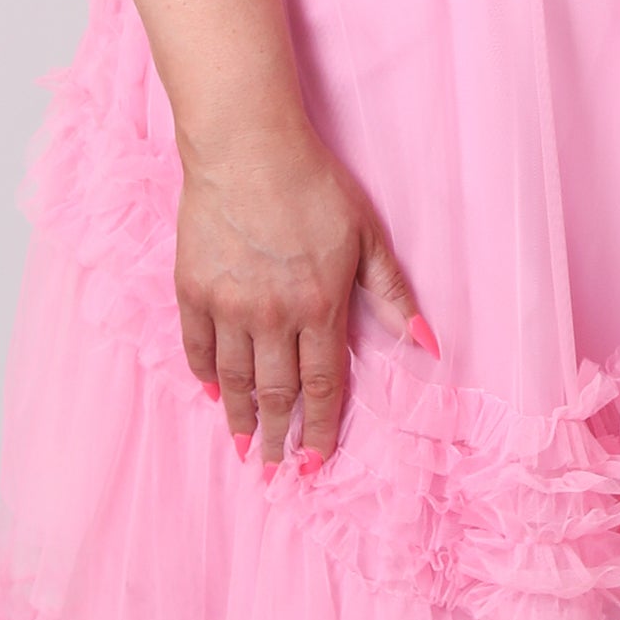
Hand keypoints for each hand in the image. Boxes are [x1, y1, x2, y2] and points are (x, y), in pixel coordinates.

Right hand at [175, 126, 420, 467]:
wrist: (246, 148)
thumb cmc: (313, 185)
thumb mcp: (367, 236)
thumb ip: (391, 294)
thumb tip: (426, 343)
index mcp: (320, 306)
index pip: (324, 385)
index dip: (321, 428)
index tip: (317, 462)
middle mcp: (272, 316)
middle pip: (275, 392)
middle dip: (278, 437)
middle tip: (274, 472)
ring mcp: (228, 304)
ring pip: (233, 378)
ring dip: (238, 417)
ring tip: (243, 446)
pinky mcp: (192, 288)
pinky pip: (198, 346)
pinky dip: (204, 373)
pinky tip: (210, 392)